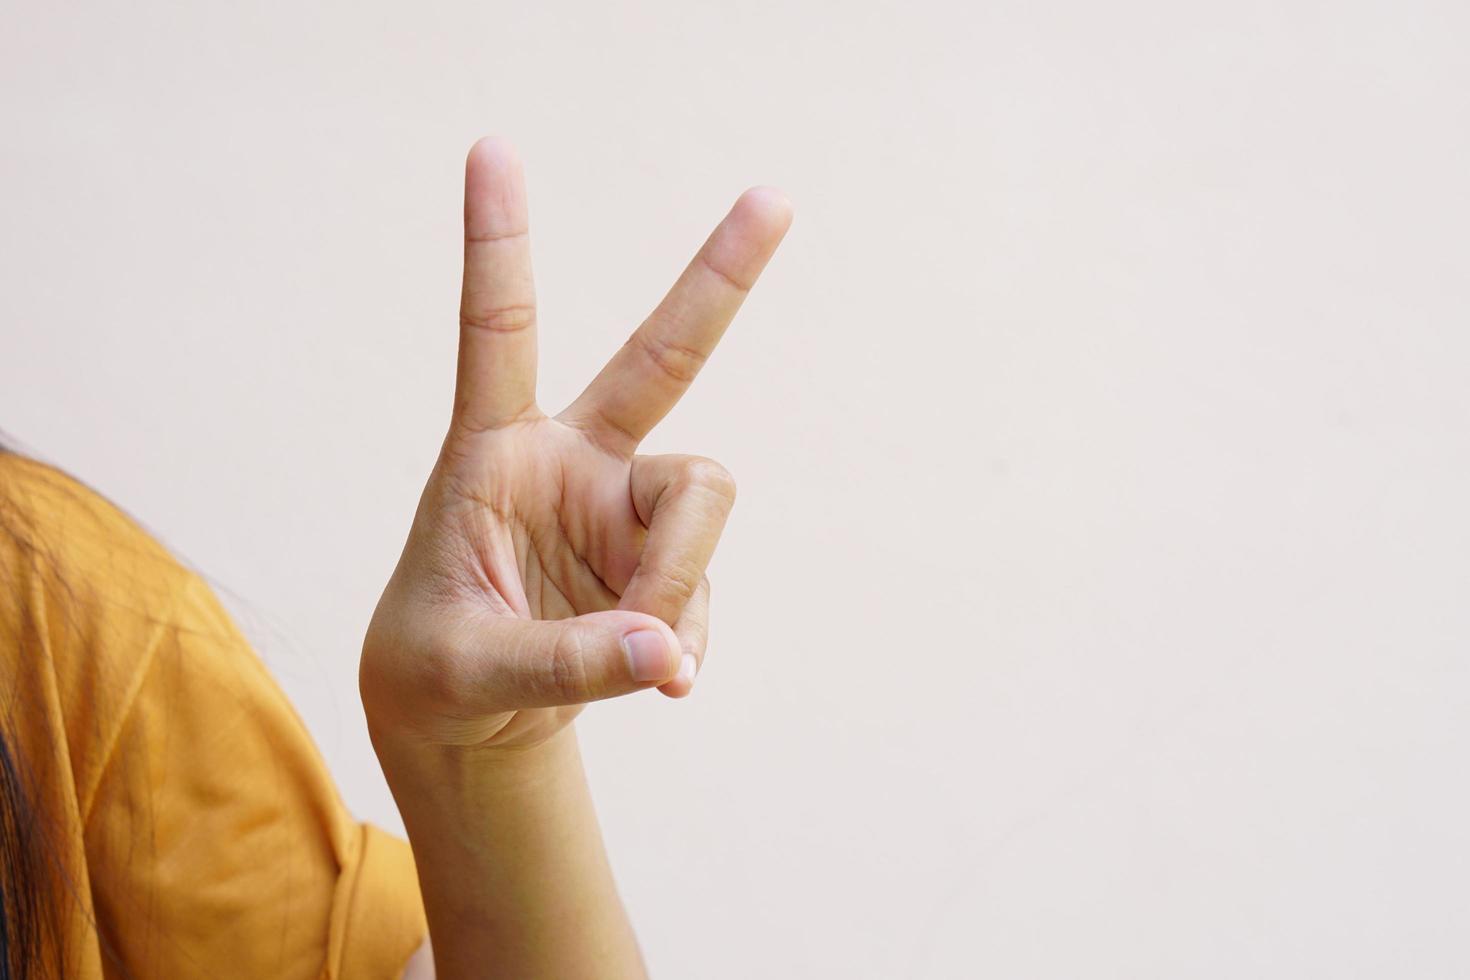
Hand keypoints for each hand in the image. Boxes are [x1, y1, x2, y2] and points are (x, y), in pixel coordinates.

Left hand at [360, 138, 791, 752]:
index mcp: (493, 454)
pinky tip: (664, 676)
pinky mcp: (663, 561)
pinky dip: (687, 638)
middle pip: (663, 358)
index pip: (497, 337)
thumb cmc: (438, 670)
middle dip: (718, 279)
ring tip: (650, 665)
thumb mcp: (469, 672)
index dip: (497, 247)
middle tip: (774, 196)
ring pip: (702, 500)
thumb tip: (667, 650)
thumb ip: (565, 664)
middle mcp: (573, 459)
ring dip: (681, 582)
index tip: (492, 148)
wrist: (468, 719)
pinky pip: (702, 589)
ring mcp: (627, 508)